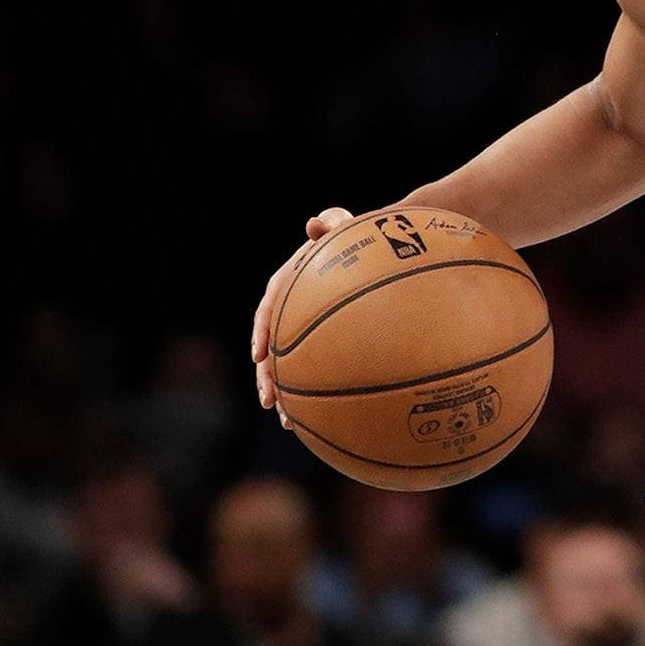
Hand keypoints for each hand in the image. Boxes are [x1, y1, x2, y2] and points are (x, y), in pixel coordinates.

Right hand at [251, 207, 353, 415]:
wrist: (383, 254)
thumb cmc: (364, 239)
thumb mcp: (348, 228)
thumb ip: (334, 223)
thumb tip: (314, 223)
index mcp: (291, 281)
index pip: (270, 305)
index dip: (263, 331)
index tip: (261, 356)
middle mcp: (292, 308)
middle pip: (273, 346)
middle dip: (268, 376)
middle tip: (269, 400)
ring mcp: (306, 328)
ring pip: (289, 366)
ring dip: (286, 395)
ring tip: (288, 422)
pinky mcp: (326, 344)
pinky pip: (314, 371)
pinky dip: (314, 393)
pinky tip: (319, 420)